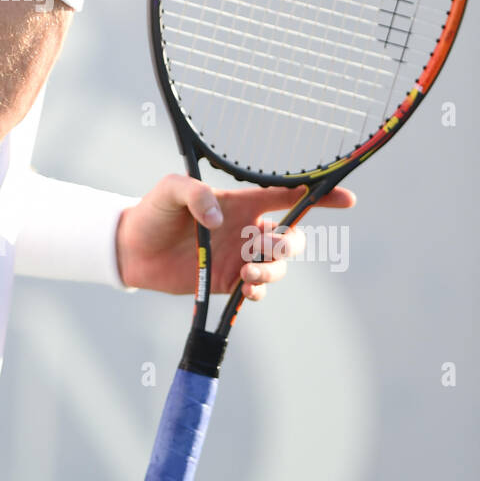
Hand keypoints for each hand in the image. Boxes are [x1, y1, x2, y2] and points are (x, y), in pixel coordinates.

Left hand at [115, 174, 355, 298]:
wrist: (132, 248)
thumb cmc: (153, 211)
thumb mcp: (170, 190)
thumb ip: (194, 194)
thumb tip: (219, 218)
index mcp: (241, 202)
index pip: (288, 196)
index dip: (320, 198)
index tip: (347, 200)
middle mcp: (247, 229)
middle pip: (291, 238)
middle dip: (290, 245)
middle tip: (265, 247)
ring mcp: (240, 256)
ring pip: (278, 266)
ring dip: (271, 271)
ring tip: (246, 273)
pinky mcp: (228, 281)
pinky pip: (258, 289)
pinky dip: (259, 290)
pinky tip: (245, 289)